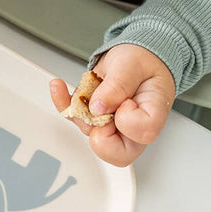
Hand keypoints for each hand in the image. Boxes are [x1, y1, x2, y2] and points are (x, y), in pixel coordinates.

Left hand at [49, 44, 175, 166]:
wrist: (133, 57)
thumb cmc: (142, 63)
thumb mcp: (133, 65)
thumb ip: (118, 85)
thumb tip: (98, 107)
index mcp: (152, 115)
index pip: (143, 133)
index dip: (128, 119)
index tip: (127, 101)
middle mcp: (132, 129)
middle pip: (116, 153)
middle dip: (100, 132)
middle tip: (103, 109)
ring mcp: (111, 127)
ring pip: (89, 133)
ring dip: (79, 109)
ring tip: (86, 85)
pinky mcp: (92, 119)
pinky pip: (73, 118)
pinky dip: (62, 102)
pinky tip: (58, 87)